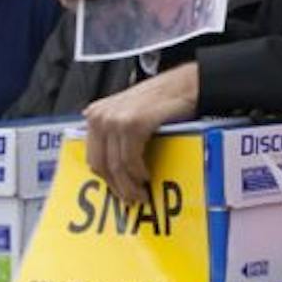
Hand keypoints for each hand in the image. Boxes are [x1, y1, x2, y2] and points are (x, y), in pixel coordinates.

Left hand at [82, 64, 199, 205]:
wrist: (187, 83)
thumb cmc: (164, 98)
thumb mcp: (131, 111)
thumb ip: (116, 130)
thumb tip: (112, 164)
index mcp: (97, 114)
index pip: (93, 156)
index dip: (106, 179)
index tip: (118, 190)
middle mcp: (101, 116)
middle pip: (101, 163)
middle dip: (117, 186)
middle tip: (131, 198)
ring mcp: (115, 119)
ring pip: (116, 165)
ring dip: (129, 184)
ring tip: (141, 193)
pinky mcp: (132, 124)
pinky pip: (130, 159)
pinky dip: (138, 172)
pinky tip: (147, 176)